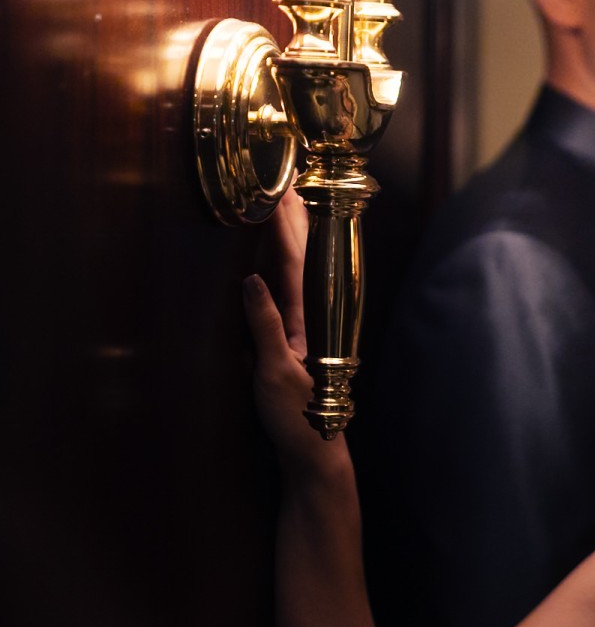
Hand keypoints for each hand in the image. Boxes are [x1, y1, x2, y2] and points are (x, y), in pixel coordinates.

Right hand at [243, 190, 345, 477]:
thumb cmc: (297, 419)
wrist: (314, 453)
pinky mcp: (292, 339)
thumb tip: (249, 280)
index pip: (295, 260)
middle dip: (290, 215)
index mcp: (307, 319)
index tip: (274, 187)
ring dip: (288, 232)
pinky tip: (273, 250)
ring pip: (295, 267)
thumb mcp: (274, 375)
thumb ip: (264, 326)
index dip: (284, 223)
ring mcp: (302, 326)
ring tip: (280, 196)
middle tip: (280, 173)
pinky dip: (280, 262)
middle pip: (300, 254)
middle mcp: (309, 316)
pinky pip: (287, 288)